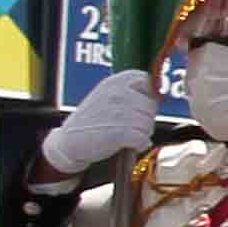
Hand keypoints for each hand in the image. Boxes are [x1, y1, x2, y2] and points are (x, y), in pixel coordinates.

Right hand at [38, 60, 164, 178]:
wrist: (67, 144)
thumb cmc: (92, 121)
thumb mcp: (106, 97)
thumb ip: (129, 92)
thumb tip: (160, 94)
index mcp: (114, 82)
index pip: (146, 81)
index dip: (147, 97)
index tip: (137, 107)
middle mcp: (117, 93)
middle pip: (151, 106)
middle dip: (144, 119)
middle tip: (127, 127)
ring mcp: (119, 112)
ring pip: (148, 124)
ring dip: (142, 133)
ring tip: (124, 136)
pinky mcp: (120, 132)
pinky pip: (144, 138)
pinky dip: (140, 145)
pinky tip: (128, 145)